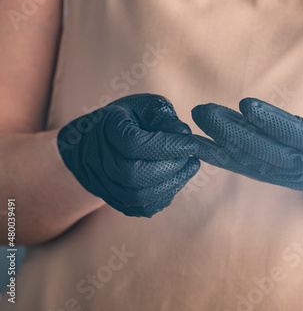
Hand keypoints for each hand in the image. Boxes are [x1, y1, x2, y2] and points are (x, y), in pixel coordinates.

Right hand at [57, 94, 199, 216]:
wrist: (99, 138)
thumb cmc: (130, 117)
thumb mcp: (146, 106)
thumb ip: (164, 116)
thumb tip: (184, 133)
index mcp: (106, 129)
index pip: (134, 144)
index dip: (168, 147)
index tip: (192, 144)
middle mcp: (97, 158)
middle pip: (133, 174)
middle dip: (170, 168)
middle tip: (191, 159)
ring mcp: (102, 182)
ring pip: (137, 197)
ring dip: (170, 184)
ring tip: (188, 168)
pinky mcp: (112, 199)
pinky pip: (140, 208)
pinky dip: (163, 197)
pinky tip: (176, 180)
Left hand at [191, 82, 302, 226]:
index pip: (293, 134)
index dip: (271, 121)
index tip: (247, 104)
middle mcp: (295, 164)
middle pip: (260, 148)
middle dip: (231, 130)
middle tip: (204, 110)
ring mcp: (278, 172)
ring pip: (245, 157)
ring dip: (218, 141)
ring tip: (197, 118)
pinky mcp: (266, 174)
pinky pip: (239, 166)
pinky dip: (217, 156)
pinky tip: (196, 143)